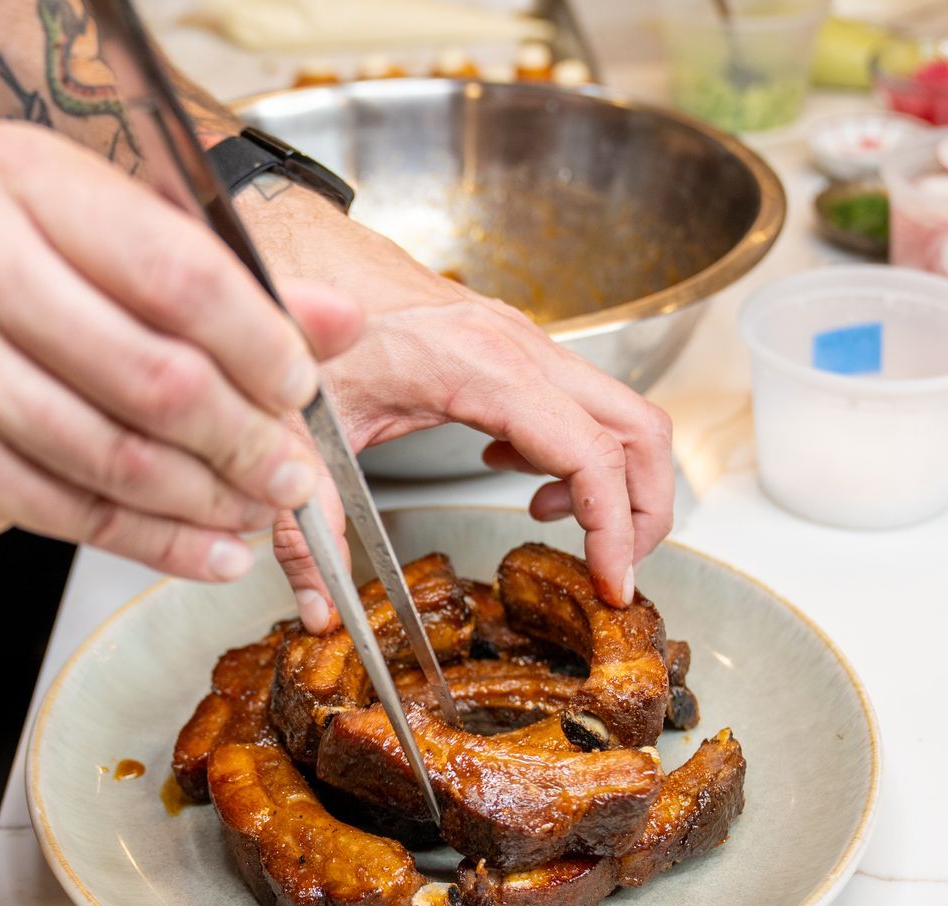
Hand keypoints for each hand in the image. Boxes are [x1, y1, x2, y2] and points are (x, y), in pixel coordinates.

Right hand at [0, 123, 360, 580]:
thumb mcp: (78, 245)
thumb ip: (207, 278)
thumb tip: (336, 323)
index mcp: (13, 176)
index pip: (179, 270)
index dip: (263, 341)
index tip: (301, 381)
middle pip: (159, 373)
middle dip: (248, 436)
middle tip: (291, 468)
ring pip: (123, 454)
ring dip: (211, 497)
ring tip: (258, 509)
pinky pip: (81, 514)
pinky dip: (160, 542)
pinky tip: (208, 550)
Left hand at [241, 185, 673, 630]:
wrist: (300, 250)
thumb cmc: (305, 320)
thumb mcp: (300, 435)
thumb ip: (306, 530)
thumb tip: (326, 612)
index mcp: (483, 369)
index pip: (591, 454)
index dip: (616, 528)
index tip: (612, 583)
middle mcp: (521, 348)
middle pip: (640, 429)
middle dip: (647, 509)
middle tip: (615, 569)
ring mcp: (525, 343)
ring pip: (623, 413)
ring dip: (618, 480)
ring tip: (556, 524)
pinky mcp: (516, 348)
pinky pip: (585, 402)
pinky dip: (583, 452)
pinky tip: (521, 476)